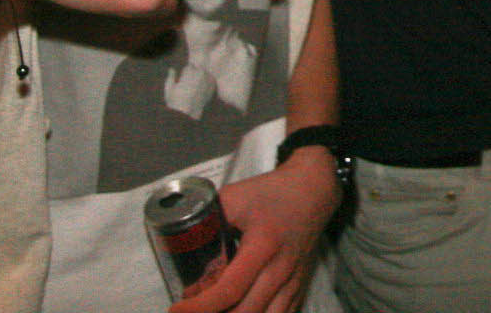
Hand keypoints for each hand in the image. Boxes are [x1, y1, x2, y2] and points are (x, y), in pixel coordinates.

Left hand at [171, 152, 340, 312]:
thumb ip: (208, 220)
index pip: (230, 289)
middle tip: (189, 311)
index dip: (200, 306)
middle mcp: (280, 269)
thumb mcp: (234, 197)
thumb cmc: (271, 192)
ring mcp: (293, 282)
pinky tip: (240, 311)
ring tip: (214, 311)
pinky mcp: (299, 287)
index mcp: (262, 245)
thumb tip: (181, 240)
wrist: (313, 190)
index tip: (177, 308)